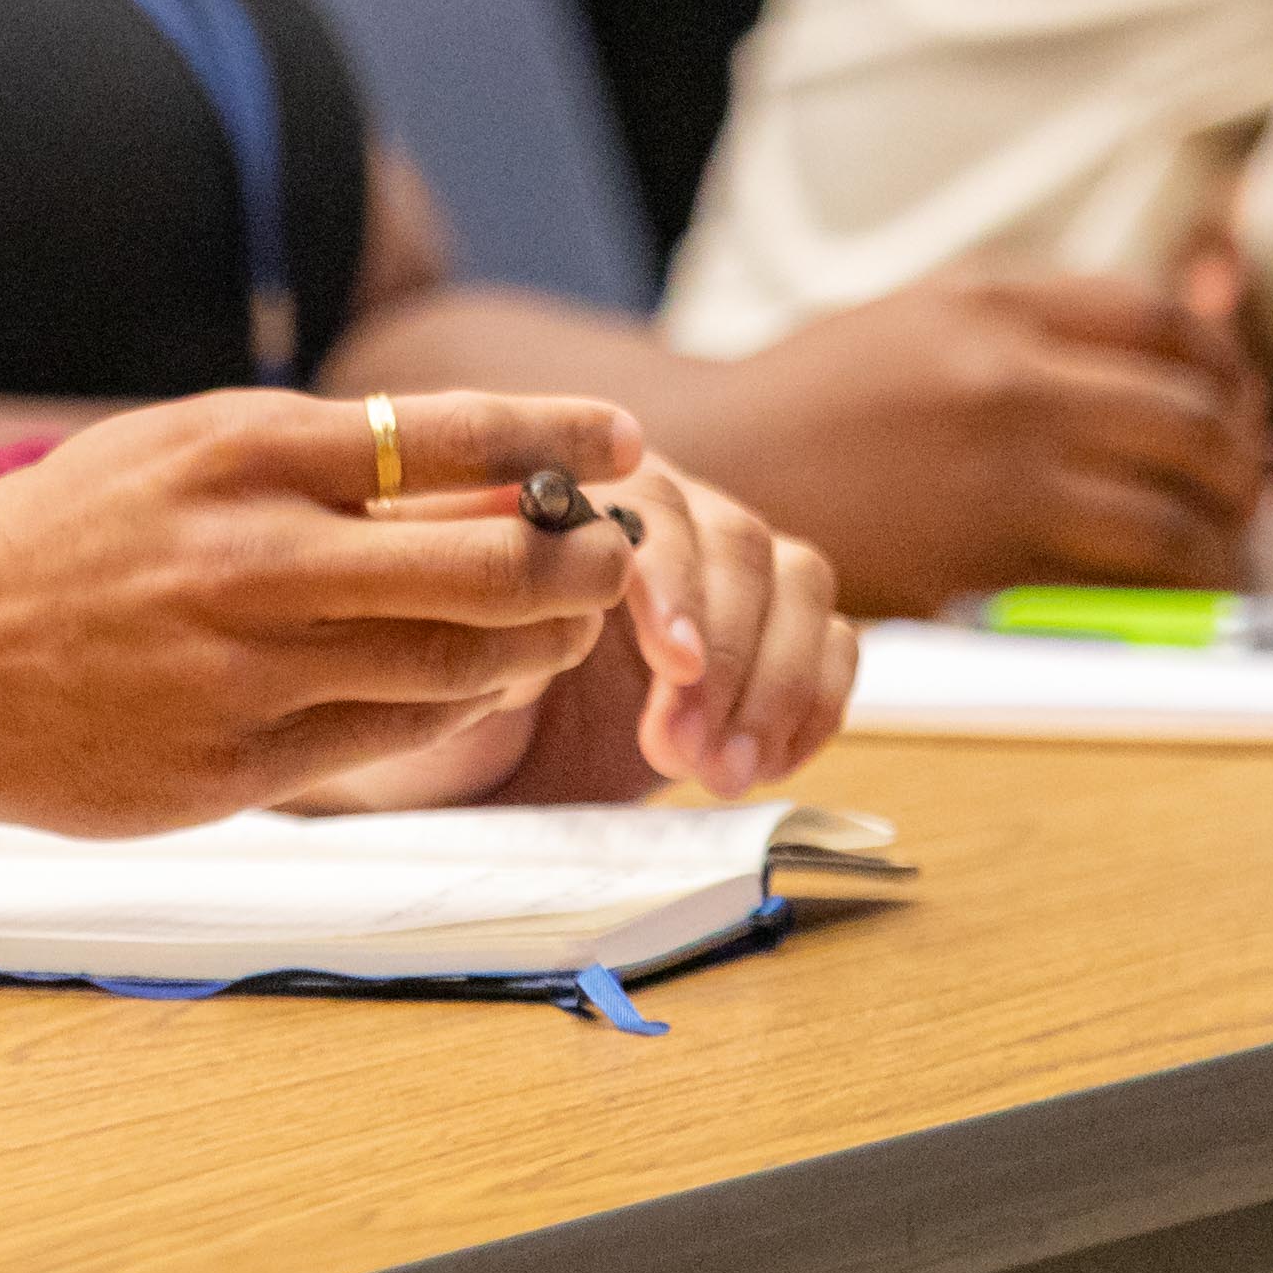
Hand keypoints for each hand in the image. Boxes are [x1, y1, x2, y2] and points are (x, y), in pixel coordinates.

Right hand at [0, 386, 649, 834]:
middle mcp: (253, 556)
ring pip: (459, 662)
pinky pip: (392, 738)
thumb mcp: (169, 455)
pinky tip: (468, 686)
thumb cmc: (52, 547)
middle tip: (616, 557)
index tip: (623, 441)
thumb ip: (304, 463)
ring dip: (534, 646)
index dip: (557, 436)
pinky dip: (452, 708)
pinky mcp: (238, 767)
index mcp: (236, 453)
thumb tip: (472, 472)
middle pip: (489, 560)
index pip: (443, 430)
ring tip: (555, 627)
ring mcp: (248, 670)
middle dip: (581, 562)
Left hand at [452, 459, 857, 804]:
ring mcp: (720, 571)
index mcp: (573, 497)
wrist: (474, 762)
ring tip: (723, 775)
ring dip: (776, 685)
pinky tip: (759, 767)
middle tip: (688, 753)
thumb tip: (542, 585)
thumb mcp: (439, 661)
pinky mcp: (769, 635)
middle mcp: (659, 514)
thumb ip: (483, 618)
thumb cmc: (446, 694)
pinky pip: (833, 642)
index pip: (649, 505)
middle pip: (738, 541)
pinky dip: (812, 707)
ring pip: (797, 583)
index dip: (670, 580)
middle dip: (725, 654)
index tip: (672, 664)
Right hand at [660, 270, 1272, 616]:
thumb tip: (1191, 353)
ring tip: (1217, 554)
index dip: (1225, 365)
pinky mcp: (979, 566)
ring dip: (1219, 547)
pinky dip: (1162, 603)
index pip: (1165, 322)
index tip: (1233, 398)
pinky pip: (1114, 592)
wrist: (721, 465)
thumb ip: (1041, 323)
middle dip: (1241, 466)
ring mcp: (997, 479)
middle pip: (1194, 421)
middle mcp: (1006, 383)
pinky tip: (1163, 599)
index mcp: (993, 307)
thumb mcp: (928, 314)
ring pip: (1172, 521)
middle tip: (1243, 491)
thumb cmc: (828, 395)